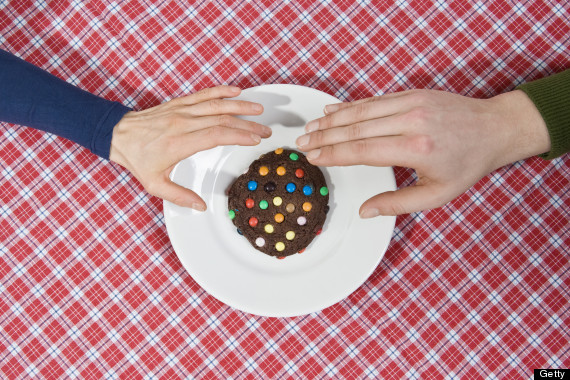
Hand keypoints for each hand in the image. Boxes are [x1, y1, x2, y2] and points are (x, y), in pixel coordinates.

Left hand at [109, 85, 270, 210]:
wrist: (118, 134)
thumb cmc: (137, 159)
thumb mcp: (154, 184)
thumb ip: (179, 196)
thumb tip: (200, 206)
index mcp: (179, 143)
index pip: (216, 135)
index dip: (238, 136)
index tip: (254, 139)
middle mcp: (182, 123)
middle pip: (222, 120)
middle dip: (247, 125)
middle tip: (265, 130)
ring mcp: (181, 111)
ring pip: (216, 104)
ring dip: (240, 106)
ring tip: (259, 109)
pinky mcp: (179, 103)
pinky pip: (203, 94)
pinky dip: (221, 91)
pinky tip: (236, 91)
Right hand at [295, 89, 549, 216]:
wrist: (495, 129)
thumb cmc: (467, 165)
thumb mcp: (437, 195)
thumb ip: (397, 204)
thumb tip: (364, 211)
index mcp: (416, 149)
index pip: (362, 150)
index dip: (333, 154)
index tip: (313, 157)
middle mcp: (411, 121)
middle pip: (355, 128)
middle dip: (324, 136)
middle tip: (302, 142)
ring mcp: (412, 103)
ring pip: (361, 111)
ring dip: (332, 120)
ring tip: (310, 127)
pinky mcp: (413, 93)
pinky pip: (374, 100)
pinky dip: (350, 106)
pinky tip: (332, 111)